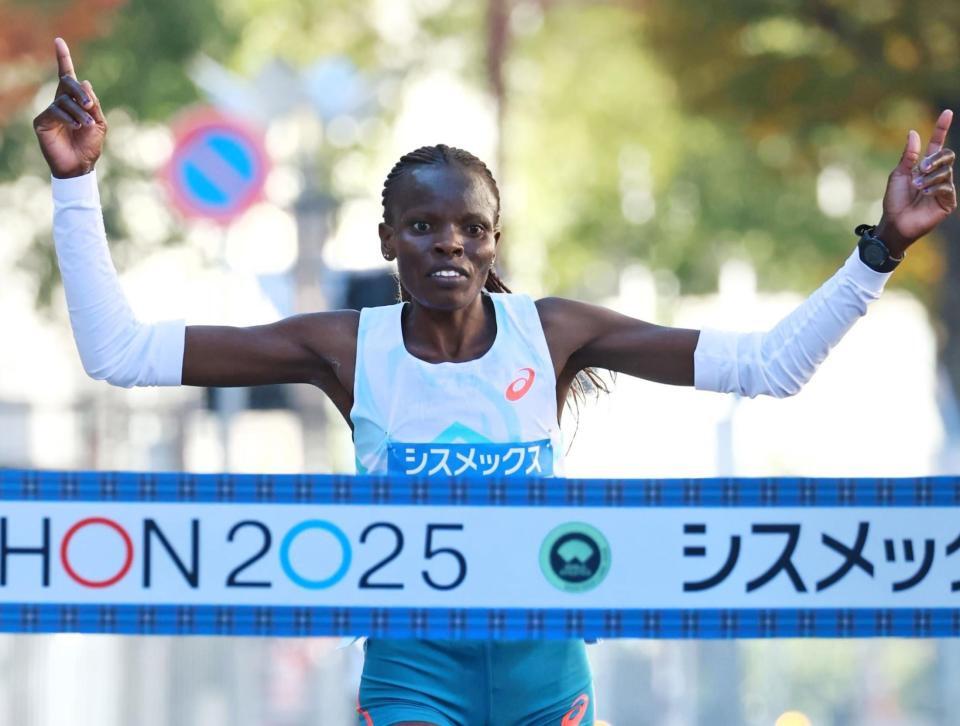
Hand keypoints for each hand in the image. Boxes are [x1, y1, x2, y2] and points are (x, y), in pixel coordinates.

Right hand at [32, 37, 106, 178]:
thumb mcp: (99, 123)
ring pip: (63, 100)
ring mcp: (50, 111)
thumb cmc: (90, 146)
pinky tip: (76, 126)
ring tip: (86, 125)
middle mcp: (61, 103)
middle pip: (67, 83)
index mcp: (75, 101)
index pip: (68, 76)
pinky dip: (68, 117)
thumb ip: (94, 103)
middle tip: (89, 105)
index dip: (63, 58)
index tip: (59, 41)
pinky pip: (55, 111)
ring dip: (78, 112)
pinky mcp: (42, 122)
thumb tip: (85, 82)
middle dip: (79, 91)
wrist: (81, 165)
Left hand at [876, 109, 956, 255]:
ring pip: (946, 170)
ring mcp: (944, 187)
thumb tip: (914, 132)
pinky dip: (935, 187)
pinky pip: (947, 186)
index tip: (947, 112)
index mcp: (924, 166)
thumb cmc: (894, 200)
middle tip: (920, 168)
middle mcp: (936, 174)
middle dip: (935, 159)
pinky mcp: (948, 201)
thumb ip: (909, 156)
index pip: (938, 143)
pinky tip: (925, 192)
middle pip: (947, 155)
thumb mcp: (899, 175)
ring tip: (917, 187)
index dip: (942, 128)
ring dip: (929, 177)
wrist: (894, 222)